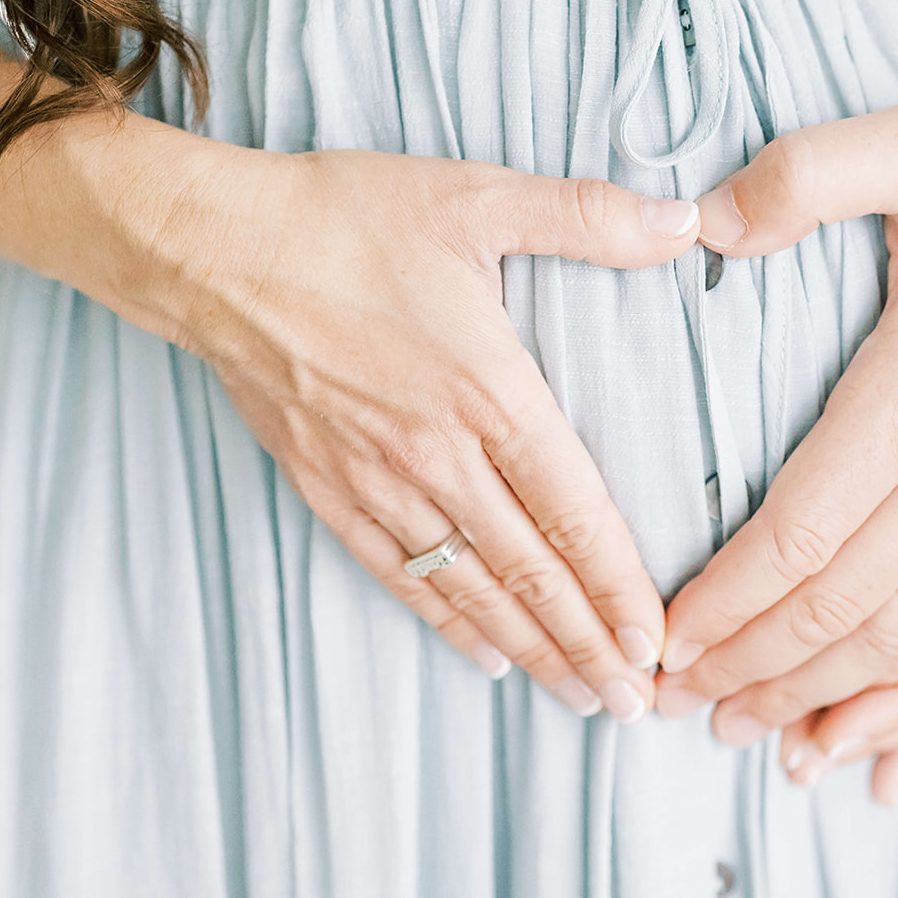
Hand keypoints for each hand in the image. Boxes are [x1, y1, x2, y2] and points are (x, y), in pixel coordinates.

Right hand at [146, 145, 701, 721]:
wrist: (211, 248)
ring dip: (530, 648)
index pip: (573, 512)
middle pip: (529, 571)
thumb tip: (685, 220)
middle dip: (587, 643)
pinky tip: (485, 654)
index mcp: (487, 392)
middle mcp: (437, 454)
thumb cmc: (344, 218)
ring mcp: (378, 480)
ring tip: (578, 696)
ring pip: (470, 587)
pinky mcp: (328, 487)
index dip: (619, 584)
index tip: (655, 641)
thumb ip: (587, 215)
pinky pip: (398, 574)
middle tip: (634, 700)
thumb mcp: (477, 197)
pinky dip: (445, 620)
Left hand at [655, 101, 897, 728]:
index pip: (792, 534)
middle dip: (745, 669)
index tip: (662, 637)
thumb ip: (802, 176)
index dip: (719, 601)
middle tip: (672, 702)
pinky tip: (881, 740)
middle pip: (835, 611)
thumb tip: (700, 220)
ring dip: (818, 700)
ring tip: (747, 734)